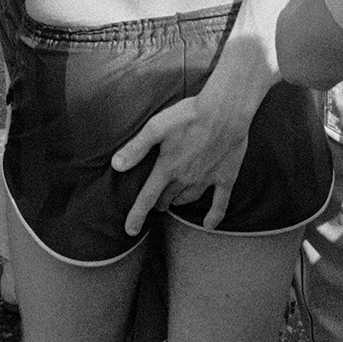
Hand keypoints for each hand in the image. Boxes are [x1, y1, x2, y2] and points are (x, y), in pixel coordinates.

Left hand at [111, 88, 256, 234]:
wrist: (225, 111)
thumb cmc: (189, 115)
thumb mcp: (156, 127)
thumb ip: (136, 148)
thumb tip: (116, 165)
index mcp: (167, 168)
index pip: (147, 198)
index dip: (137, 216)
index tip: (130, 230)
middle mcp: (186, 178)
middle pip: (167, 198)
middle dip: (158, 202)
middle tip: (155, 203)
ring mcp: (207, 179)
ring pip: (188, 199)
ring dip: (178, 202)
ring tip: (173, 202)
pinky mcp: (226, 177)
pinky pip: (220, 203)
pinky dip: (214, 216)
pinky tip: (209, 225)